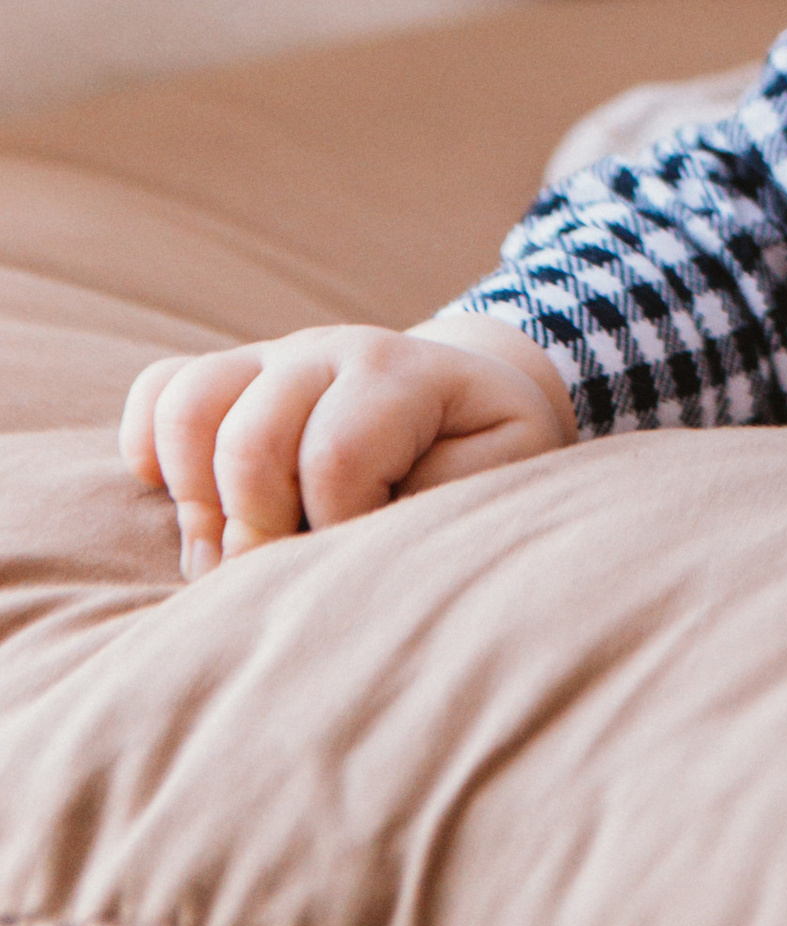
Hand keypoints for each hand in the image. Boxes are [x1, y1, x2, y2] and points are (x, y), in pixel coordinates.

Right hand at [120, 314, 575, 578]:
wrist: (470, 403)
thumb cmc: (481, 459)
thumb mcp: (493, 482)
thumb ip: (429, 511)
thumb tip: (342, 553)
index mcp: (401, 374)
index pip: (335, 458)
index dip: (339, 529)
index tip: (363, 561)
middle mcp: (329, 351)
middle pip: (248, 441)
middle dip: (257, 533)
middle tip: (283, 574)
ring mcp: (272, 358)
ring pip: (187, 408)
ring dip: (199, 503)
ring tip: (234, 554)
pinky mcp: (231, 378)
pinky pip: (157, 394)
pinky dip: (153, 454)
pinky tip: (197, 506)